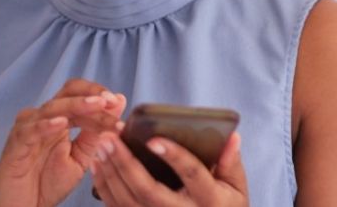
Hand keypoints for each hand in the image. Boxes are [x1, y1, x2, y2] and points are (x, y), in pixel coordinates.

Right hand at [0, 79, 125, 206]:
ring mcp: (28, 128)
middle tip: (108, 101)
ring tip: (96, 106)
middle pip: (67, 93)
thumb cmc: (47, 183)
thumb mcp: (82, 157)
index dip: (100, 96)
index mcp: (60, 119)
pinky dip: (46, 125)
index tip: (118, 102)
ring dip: (77, 106)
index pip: (81, 96)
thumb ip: (98, 131)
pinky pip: (30, 130)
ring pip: (52, 107)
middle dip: (91, 95)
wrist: (23, 206)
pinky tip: (62, 123)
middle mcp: (43, 118)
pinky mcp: (16, 144)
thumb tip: (119, 100)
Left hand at [92, 131, 248, 205]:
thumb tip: (232, 136)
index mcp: (208, 200)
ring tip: (102, 144)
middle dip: (126, 163)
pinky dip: (104, 185)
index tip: (154, 139)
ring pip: (127, 200)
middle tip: (111, 137)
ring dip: (110, 171)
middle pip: (148, 190)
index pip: (191, 175)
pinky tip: (98, 164)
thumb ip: (232, 163)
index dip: (174, 157)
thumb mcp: (237, 188)